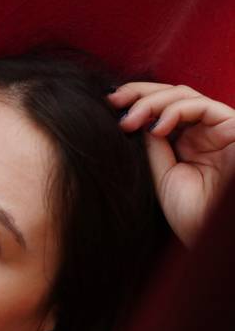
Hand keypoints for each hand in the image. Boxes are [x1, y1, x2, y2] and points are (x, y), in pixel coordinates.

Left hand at [106, 82, 234, 245]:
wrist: (216, 237)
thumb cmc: (193, 215)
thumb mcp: (162, 176)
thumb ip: (153, 146)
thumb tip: (136, 119)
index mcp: (189, 142)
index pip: (161, 108)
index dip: (136, 101)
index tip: (108, 106)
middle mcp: (205, 131)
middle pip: (171, 94)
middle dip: (139, 93)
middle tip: (114, 101)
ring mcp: (219, 128)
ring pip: (184, 95)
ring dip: (152, 102)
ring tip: (130, 121)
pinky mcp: (234, 127)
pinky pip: (203, 106)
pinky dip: (176, 110)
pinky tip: (156, 128)